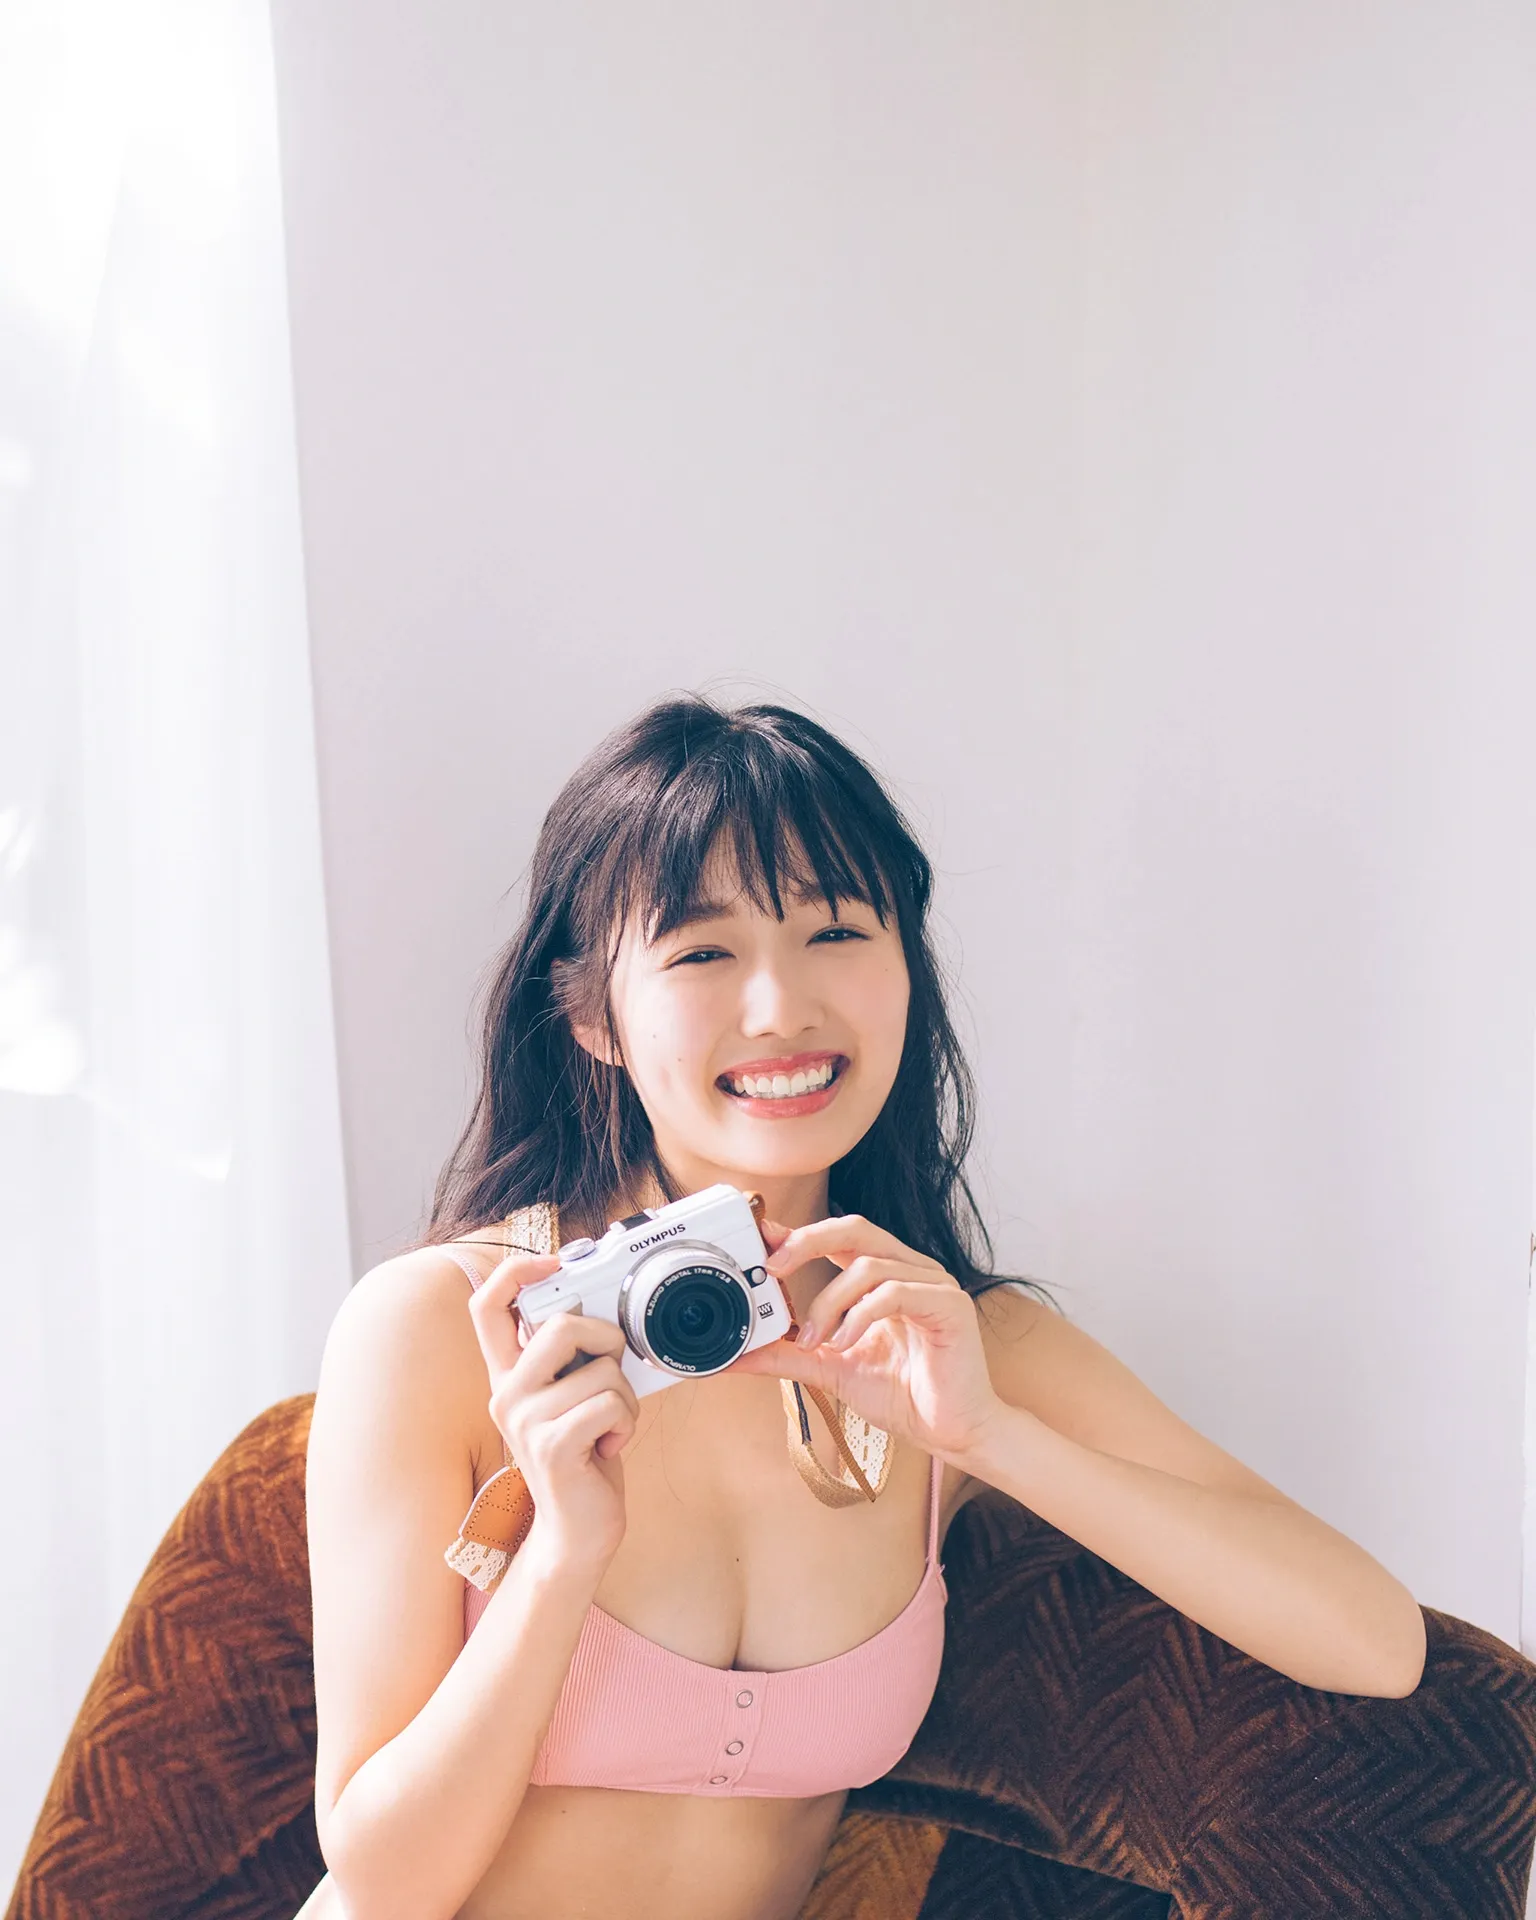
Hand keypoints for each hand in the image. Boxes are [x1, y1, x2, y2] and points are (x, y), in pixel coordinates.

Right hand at [467, 1250, 638, 1571]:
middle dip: (608, 1341)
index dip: (515, 1271)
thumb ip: (570, 1357)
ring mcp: (524, 1420)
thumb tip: (597, 1307)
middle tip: (610, 1375)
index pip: (487, 1306)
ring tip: (609, 1426)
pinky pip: (611, 1404)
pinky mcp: (550, 1447)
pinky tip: (610, 1446)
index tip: (553, 1261)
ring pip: (601, 1369)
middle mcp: (506, 1393)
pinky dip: (627, 1422)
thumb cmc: (584, 1455)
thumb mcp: (569, 1396)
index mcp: (508, 1374)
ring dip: (625, 1395)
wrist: (577, 1531)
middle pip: (563, 1324)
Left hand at [727, 1213, 1002, 1461]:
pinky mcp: (949, 1305)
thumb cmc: (902, 1395)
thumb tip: (734, 1356)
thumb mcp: (831, 1369)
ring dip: (829, 1302)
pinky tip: (845, 1344)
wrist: (952, 1432)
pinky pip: (896, 1293)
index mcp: (884, 1276)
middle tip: (772, 1268)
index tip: (760, 1243)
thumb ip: (787, 1356)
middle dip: (807, 1242)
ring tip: (815, 1340)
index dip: (798, 1233)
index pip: (838, 1237)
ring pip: (869, 1266)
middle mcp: (910, 1269)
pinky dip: (860, 1316)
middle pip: (855, 1228)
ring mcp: (933, 1284)